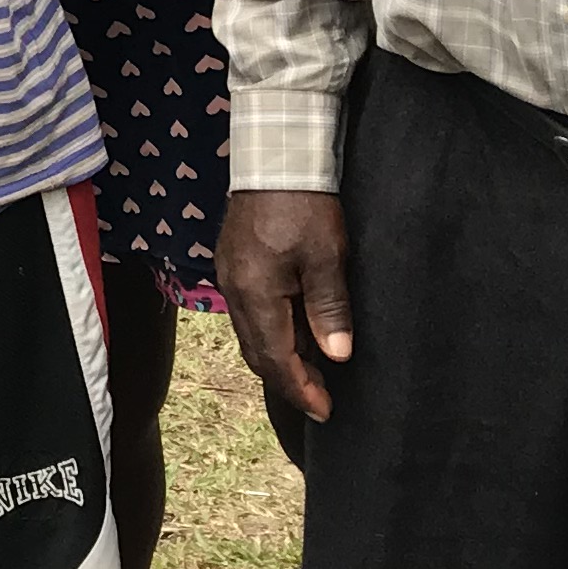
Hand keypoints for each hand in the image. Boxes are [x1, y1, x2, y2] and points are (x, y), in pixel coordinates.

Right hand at [220, 188, 353, 423]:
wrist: (275, 157)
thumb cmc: (306, 206)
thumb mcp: (327, 257)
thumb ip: (329, 308)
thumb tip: (337, 356)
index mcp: (257, 295)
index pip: (276, 359)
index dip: (301, 389)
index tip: (325, 411)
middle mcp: (236, 293)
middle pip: (258, 353)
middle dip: (288, 381)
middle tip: (320, 398)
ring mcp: (230, 279)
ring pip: (252, 335)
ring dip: (280, 358)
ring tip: (313, 370)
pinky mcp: (234, 265)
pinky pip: (250, 315)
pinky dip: (272, 334)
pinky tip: (295, 333)